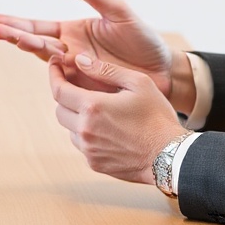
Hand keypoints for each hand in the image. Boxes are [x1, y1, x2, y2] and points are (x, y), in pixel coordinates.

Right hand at [0, 0, 194, 113]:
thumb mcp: (115, 9)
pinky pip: (63, 85)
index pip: (35, 26)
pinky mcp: (85, 90)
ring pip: (44, 60)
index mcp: (71, 32)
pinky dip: (52, 78)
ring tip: (8, 38)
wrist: (164, 72)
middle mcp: (68, 52)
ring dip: (27, 47)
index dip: (12, 23)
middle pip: (33, 42)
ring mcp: (75, 72)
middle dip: (12, 34)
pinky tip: (46, 68)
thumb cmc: (141, 38)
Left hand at [49, 58, 185, 183]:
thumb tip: (80, 60)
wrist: (171, 156)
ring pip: (69, 129)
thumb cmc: (157, 117)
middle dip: (65, 96)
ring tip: (97, 110)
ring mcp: (89, 149)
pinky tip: (106, 129)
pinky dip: (86, 134)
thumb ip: (105, 70)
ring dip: (76, 117)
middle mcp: (85, 130)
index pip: (58, 89)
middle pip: (59, 110)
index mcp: (93, 107)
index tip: (55, 64)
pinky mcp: (95, 164)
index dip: (53, 74)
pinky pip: (81, 145)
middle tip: (78, 87)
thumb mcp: (138, 83)